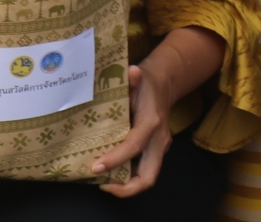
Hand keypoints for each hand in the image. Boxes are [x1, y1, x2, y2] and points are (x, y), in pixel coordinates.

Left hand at [94, 60, 175, 195]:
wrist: (165, 83)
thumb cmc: (146, 83)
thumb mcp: (138, 76)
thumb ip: (132, 78)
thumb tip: (132, 72)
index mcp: (152, 122)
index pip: (134, 146)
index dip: (115, 159)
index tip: (95, 167)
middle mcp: (158, 140)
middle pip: (148, 176)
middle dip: (126, 188)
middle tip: (102, 185)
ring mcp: (159, 148)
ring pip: (147, 177)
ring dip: (126, 185)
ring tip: (102, 180)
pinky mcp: (155, 151)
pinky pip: (143, 170)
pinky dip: (128, 176)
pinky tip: (110, 172)